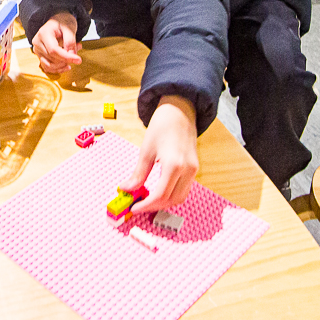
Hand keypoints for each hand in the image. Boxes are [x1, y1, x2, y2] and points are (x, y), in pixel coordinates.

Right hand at [32, 12, 81, 73]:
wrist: (57, 21)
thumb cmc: (63, 22)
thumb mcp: (69, 27)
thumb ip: (70, 41)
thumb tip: (71, 55)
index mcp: (43, 34)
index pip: (54, 50)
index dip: (66, 57)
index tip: (79, 60)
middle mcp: (37, 43)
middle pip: (52, 59)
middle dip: (67, 59)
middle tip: (78, 51)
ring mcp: (37, 50)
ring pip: (49, 65)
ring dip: (63, 65)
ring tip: (73, 56)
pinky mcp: (40, 56)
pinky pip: (47, 67)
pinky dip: (58, 69)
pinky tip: (67, 65)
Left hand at [120, 95, 198, 212]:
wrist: (180, 111)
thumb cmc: (162, 126)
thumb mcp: (145, 150)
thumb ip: (138, 173)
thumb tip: (125, 189)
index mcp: (174, 164)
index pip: (160, 195)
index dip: (146, 205)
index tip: (133, 209)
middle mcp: (187, 170)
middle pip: (172, 200)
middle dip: (154, 207)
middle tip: (137, 206)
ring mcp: (193, 170)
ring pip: (180, 197)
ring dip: (164, 203)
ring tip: (146, 200)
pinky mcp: (194, 169)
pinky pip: (184, 189)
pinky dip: (171, 195)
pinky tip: (157, 192)